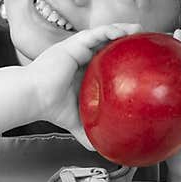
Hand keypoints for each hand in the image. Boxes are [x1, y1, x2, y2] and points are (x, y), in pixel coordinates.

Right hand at [28, 23, 143, 148]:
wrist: (35, 99)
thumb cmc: (50, 107)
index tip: (142, 59)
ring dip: (122, 30)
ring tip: (138, 30)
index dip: (124, 57)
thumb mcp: (77, 122)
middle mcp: (82, 59)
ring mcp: (77, 50)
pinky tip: (123, 31)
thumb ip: (89, 133)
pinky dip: (109, 31)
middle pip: (109, 44)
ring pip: (104, 35)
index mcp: (85, 72)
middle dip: (127, 40)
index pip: (108, 60)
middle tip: (146, 41)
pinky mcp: (73, 45)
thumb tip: (104, 151)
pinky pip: (95, 34)